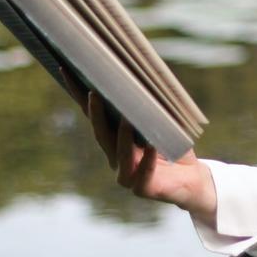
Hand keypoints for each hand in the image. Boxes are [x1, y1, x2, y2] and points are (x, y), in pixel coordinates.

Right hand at [60, 67, 217, 225]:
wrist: (191, 178)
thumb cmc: (174, 146)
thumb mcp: (161, 121)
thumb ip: (149, 105)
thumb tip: (143, 71)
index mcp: (114, 139)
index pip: (93, 114)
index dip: (78, 94)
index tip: (66, 69)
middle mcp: (115, 157)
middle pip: (101, 134)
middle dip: (96, 114)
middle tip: (94, 94)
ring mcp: (127, 175)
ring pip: (120, 154)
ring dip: (122, 136)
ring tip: (126, 119)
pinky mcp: (143, 187)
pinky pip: (144, 172)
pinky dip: (148, 159)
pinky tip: (152, 146)